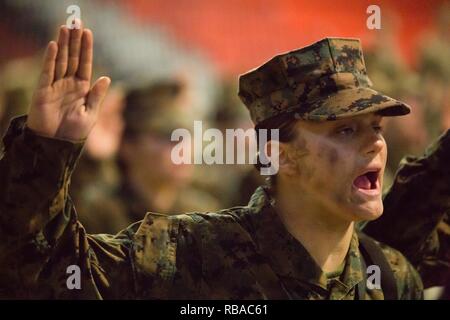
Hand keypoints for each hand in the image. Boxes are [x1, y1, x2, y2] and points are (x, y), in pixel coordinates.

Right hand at [27, 23, 109, 140]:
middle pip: (72, 58)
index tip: (88, 32)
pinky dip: (51, 59)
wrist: (56, 145)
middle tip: (75, 21)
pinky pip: (47, 72)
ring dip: (63, 44)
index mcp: (82, 88)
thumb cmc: (74, 132)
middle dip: (74, 40)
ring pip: (60, 61)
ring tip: (65, 27)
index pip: (85, 64)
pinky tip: (54, 46)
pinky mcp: (43, 91)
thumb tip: (106, 78)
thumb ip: (97, 96)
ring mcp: (55, 86)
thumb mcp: (90, 114)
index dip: (86, 48)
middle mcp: (68, 84)